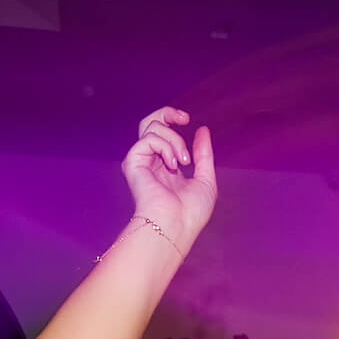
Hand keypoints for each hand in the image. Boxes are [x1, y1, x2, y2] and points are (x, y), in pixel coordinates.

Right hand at [121, 107, 216, 246]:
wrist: (176, 226)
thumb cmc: (191, 212)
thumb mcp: (205, 179)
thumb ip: (203, 155)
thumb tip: (202, 130)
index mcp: (166, 166)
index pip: (164, 133)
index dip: (172, 120)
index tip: (188, 120)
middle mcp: (151, 161)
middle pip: (150, 122)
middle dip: (167, 113)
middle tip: (184, 119)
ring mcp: (141, 161)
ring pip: (152, 127)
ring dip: (175, 140)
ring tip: (184, 162)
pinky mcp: (132, 162)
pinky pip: (148, 139)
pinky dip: (165, 147)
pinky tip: (173, 165)